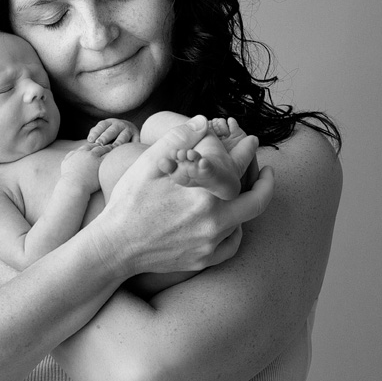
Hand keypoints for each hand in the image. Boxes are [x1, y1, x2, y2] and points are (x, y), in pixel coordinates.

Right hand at [61, 142, 112, 193]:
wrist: (73, 185)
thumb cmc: (69, 179)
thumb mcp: (65, 164)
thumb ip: (69, 157)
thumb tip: (72, 155)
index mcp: (77, 153)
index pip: (87, 146)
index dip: (92, 146)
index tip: (96, 146)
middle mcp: (85, 153)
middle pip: (96, 147)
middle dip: (101, 146)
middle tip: (107, 146)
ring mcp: (93, 158)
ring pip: (103, 149)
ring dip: (108, 148)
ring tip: (113, 148)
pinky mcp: (99, 164)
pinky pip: (108, 156)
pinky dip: (112, 155)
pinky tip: (117, 155)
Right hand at [87, 116, 273, 276]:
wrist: (114, 247)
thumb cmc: (129, 202)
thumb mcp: (148, 165)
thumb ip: (178, 140)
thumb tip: (203, 121)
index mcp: (202, 195)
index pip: (238, 169)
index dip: (248, 152)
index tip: (252, 141)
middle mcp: (212, 222)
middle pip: (256, 201)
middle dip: (264, 183)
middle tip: (267, 171)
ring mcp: (209, 244)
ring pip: (242, 221)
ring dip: (243, 203)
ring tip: (241, 190)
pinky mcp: (203, 260)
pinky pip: (231, 245)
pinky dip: (234, 231)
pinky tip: (230, 221)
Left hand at [87, 118, 139, 144]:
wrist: (129, 128)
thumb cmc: (111, 133)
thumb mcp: (103, 130)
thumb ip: (96, 133)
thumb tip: (89, 141)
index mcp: (109, 122)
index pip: (102, 126)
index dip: (96, 132)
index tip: (90, 140)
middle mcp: (119, 124)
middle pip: (112, 130)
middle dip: (105, 137)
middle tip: (99, 144)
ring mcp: (129, 130)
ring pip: (123, 136)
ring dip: (118, 142)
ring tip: (113, 148)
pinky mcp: (137, 136)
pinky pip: (135, 141)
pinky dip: (132, 145)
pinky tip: (128, 151)